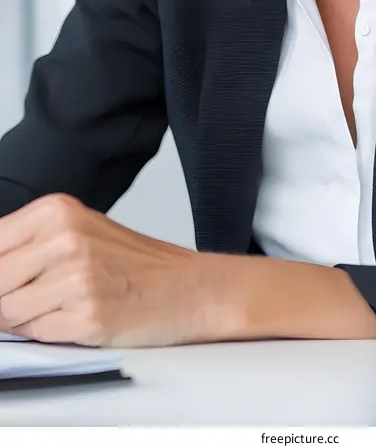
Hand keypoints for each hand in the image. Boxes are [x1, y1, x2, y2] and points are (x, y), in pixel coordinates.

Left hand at [0, 194, 240, 347]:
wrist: (188, 288)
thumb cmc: (135, 264)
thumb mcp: (78, 231)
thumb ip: (28, 246)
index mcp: (57, 210)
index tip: (8, 281)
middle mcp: (65, 237)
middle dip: (4, 299)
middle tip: (34, 299)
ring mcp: (77, 277)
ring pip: (7, 312)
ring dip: (23, 319)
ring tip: (57, 308)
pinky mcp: (87, 316)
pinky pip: (35, 334)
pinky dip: (45, 333)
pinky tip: (72, 320)